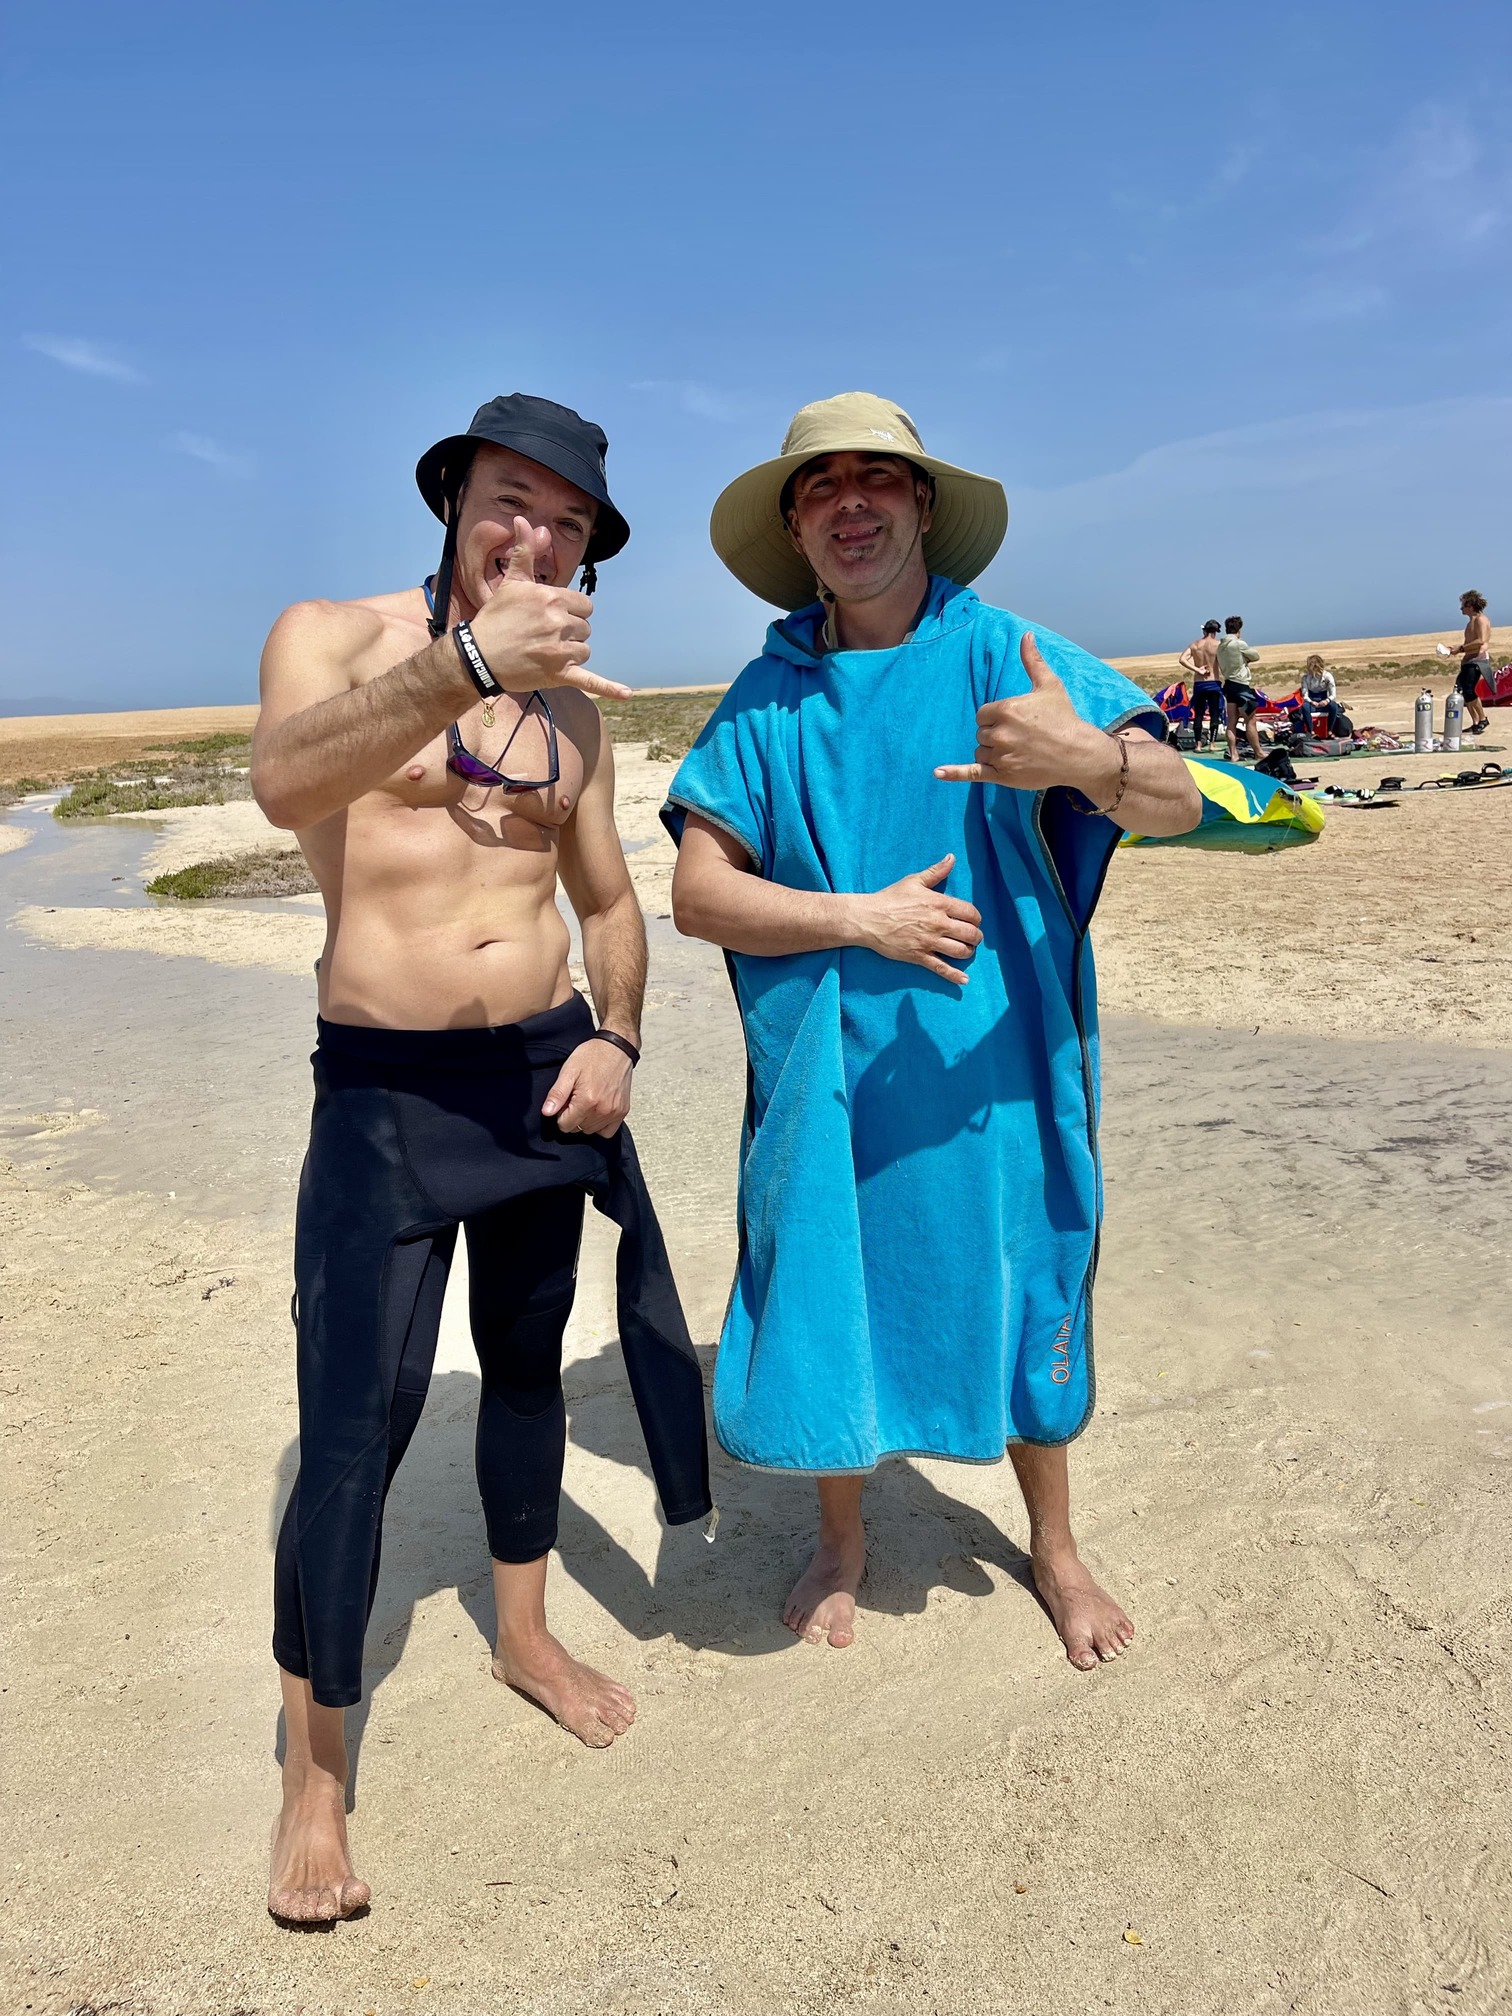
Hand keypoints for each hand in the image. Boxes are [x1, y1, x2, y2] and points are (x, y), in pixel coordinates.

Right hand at [467, 518, 630, 701]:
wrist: (478, 656)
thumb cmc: (495, 618)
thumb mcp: (511, 582)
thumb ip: (524, 552)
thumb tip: (523, 520)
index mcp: (552, 598)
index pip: (584, 605)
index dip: (570, 611)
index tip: (550, 617)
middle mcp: (559, 622)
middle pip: (585, 628)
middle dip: (569, 632)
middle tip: (543, 636)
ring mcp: (561, 649)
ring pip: (585, 650)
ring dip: (571, 653)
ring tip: (545, 653)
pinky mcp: (559, 674)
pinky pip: (591, 681)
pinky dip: (609, 688)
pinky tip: (627, 693)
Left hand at [542, 1036, 633, 1136]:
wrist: (617, 1048)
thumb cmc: (592, 1056)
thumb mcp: (569, 1071)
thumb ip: (557, 1094)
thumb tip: (547, 1112)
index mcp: (587, 1101)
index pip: (564, 1125)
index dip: (561, 1114)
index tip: (565, 1101)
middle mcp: (602, 1110)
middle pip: (577, 1129)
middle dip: (572, 1117)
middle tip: (576, 1098)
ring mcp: (614, 1112)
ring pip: (591, 1131)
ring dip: (585, 1120)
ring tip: (587, 1101)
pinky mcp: (622, 1112)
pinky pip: (607, 1132)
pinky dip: (600, 1125)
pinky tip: (597, 1111)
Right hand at [853, 853, 981, 985]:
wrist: (868, 918)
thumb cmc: (890, 898)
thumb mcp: (914, 881)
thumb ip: (936, 872)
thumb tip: (952, 858)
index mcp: (939, 903)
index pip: (971, 913)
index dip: (976, 919)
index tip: (973, 921)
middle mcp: (938, 923)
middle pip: (970, 934)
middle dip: (976, 937)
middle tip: (972, 937)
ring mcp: (929, 941)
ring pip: (961, 951)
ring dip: (968, 952)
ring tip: (966, 950)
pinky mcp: (919, 956)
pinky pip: (942, 968)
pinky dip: (955, 976)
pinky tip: (964, 980)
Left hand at [934, 631, 1117, 798]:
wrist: (1079, 754)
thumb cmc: (1064, 718)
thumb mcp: (1049, 685)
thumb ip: (1032, 661)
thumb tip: (1026, 634)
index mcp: (1006, 709)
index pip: (982, 714)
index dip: (996, 718)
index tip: (1016, 721)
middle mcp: (1000, 733)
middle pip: (981, 733)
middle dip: (996, 734)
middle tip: (1022, 737)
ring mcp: (1000, 756)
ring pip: (980, 752)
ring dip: (993, 752)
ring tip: (1019, 751)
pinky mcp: (1002, 776)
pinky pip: (972, 773)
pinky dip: (954, 774)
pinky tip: (937, 773)